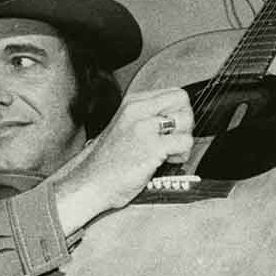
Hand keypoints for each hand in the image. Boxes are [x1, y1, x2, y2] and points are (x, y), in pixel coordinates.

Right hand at [51, 86, 193, 229]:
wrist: (89, 183)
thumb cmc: (107, 162)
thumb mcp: (125, 126)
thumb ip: (147, 117)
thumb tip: (176, 118)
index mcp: (132, 103)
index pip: (171, 92)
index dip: (178, 110)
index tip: (172, 128)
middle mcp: (137, 110)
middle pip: (182, 100)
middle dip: (185, 121)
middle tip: (174, 139)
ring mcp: (144, 127)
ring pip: (186, 119)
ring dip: (184, 139)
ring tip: (170, 152)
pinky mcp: (152, 146)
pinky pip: (185, 141)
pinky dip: (182, 154)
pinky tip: (168, 161)